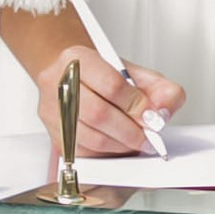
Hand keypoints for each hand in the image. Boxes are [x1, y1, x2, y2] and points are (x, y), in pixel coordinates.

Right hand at [36, 45, 181, 163]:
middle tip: (147, 136)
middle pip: (98, 113)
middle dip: (130, 130)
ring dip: (121, 144)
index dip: (136, 104)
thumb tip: (162, 112)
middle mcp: (58, 83)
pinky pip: (84, 153)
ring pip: (90, 137)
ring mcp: (52, 111)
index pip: (111, 84)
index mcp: (78, 59)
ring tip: (135, 141)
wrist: (76, 79)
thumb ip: (161, 89)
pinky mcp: (55, 136)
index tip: (151, 115)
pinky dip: (107, 154)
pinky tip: (118, 146)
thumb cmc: (104, 76)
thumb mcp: (138, 75)